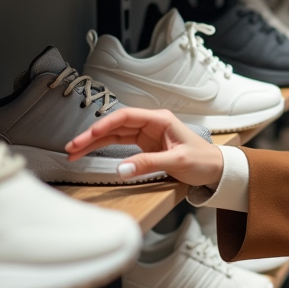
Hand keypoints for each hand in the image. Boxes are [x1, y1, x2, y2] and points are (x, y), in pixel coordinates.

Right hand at [66, 107, 224, 186]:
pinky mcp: (146, 146)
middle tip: (72, 147)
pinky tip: (90, 154)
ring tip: (73, 153)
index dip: (103, 125)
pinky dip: (104, 149)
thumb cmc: (203, 161)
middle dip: (92, 136)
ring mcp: (147, 135)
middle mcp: (151, 124)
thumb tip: (120, 169)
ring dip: (94, 143)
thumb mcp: (176, 163)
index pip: (125, 117)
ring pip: (114, 135)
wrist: (216, 170)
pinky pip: (120, 144)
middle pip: (115, 126)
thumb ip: (148, 164)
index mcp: (160, 120)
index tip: (87, 136)